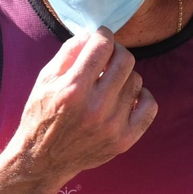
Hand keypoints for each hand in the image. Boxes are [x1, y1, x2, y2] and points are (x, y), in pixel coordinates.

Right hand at [6, 26, 157, 183]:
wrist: (43, 159)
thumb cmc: (42, 115)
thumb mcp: (45, 79)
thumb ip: (69, 52)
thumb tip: (92, 34)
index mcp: (72, 89)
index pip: (102, 46)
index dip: (103, 35)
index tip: (101, 37)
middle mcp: (95, 107)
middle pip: (125, 60)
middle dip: (116, 52)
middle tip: (107, 57)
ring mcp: (113, 126)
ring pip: (136, 81)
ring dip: (125, 76)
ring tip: (110, 83)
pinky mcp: (124, 140)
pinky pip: (150, 106)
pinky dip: (142, 96)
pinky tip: (129, 96)